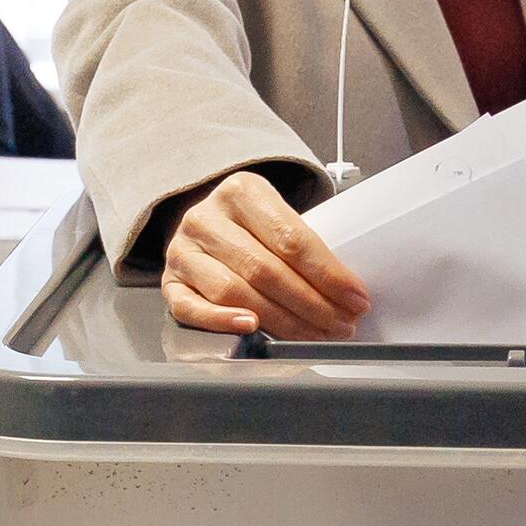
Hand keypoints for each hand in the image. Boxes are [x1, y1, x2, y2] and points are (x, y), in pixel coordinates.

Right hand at [162, 170, 368, 339]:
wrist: (208, 222)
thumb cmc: (255, 225)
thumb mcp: (279, 216)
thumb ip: (305, 244)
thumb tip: (349, 291)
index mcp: (243, 191)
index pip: (292, 239)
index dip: (329, 274)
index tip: (356, 298)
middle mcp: (206, 218)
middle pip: (265, 270)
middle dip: (312, 304)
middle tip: (342, 324)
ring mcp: (182, 250)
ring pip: (233, 291)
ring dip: (281, 320)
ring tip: (315, 333)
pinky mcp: (168, 282)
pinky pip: (190, 307)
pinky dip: (222, 321)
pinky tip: (252, 329)